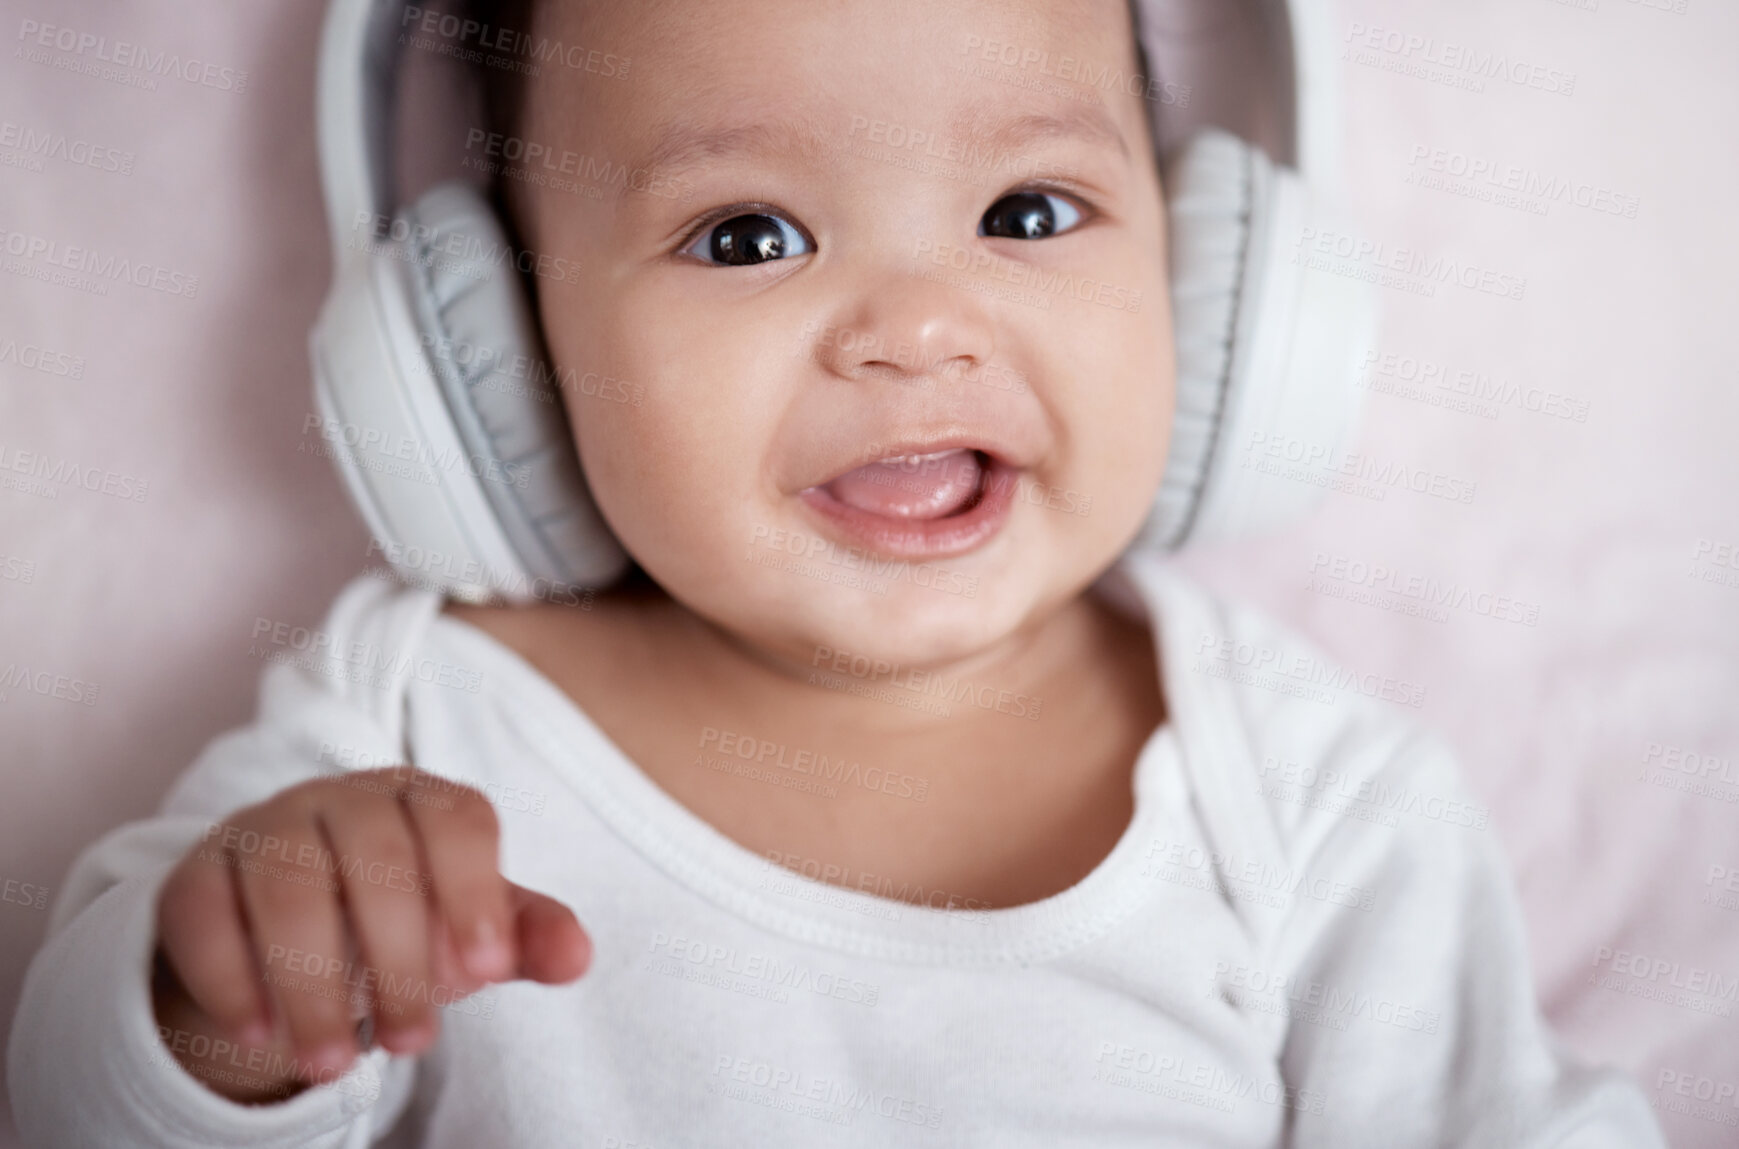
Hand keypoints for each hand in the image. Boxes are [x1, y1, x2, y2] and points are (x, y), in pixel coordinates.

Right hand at [152, 765, 588, 1099]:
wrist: (290, 931)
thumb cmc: (402, 920)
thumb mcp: (467, 930)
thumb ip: (522, 937)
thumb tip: (578, 956)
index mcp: (421, 798)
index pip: (456, 821)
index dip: (474, 893)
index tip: (485, 975)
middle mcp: (342, 797)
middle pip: (375, 855)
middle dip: (399, 959)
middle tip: (415, 1044)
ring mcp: (264, 827)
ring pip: (286, 883)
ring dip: (311, 982)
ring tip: (335, 1063)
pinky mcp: (196, 871)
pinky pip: (202, 909)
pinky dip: (230, 976)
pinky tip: (260, 1034)